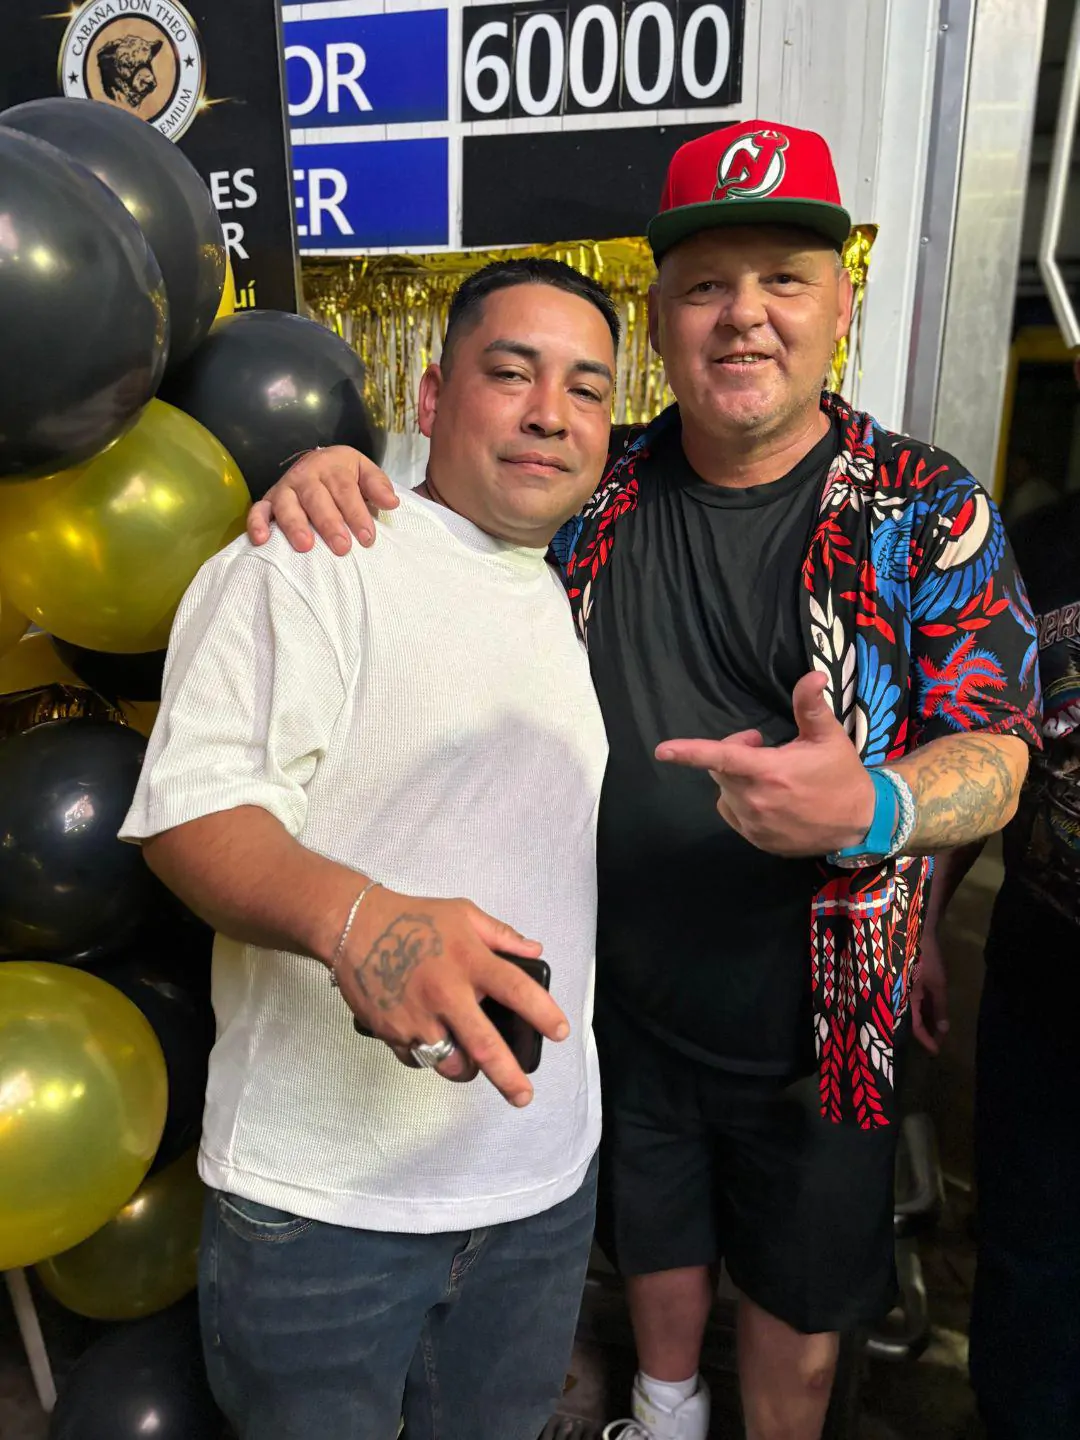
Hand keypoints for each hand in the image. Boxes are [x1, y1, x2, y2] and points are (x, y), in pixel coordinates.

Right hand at [246, 446, 397, 553]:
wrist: (317, 462)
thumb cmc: (345, 475)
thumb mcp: (364, 472)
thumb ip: (378, 486)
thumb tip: (391, 503)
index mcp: (331, 466)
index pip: (345, 490)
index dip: (356, 514)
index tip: (368, 538)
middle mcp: (305, 475)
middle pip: (317, 498)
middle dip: (329, 523)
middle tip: (342, 547)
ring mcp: (284, 488)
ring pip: (287, 505)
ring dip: (295, 525)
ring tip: (305, 546)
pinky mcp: (268, 501)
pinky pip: (258, 511)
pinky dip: (257, 524)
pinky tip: (261, 541)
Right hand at [338, 888, 568, 1107]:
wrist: (353, 927)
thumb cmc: (411, 917)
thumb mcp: (463, 913)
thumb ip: (501, 935)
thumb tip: (534, 950)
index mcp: (469, 960)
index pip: (516, 989)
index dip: (542, 1013)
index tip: (561, 1032)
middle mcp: (446, 993)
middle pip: (485, 1046)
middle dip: (509, 1077)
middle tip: (523, 1095)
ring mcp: (417, 1017)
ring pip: (450, 1063)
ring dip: (467, 1069)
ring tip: (474, 1063)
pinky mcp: (392, 1031)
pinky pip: (419, 1061)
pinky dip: (431, 1059)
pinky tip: (434, 1045)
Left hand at [654, 672, 875, 856]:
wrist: (860, 823)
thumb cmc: (842, 775)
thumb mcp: (829, 737)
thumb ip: (811, 706)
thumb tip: (813, 675)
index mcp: (770, 771)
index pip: (721, 757)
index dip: (690, 753)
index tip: (663, 751)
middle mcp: (756, 800)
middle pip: (721, 769)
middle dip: (734, 752)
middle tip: (762, 745)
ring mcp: (755, 824)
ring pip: (725, 791)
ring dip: (737, 778)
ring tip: (769, 774)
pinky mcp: (757, 840)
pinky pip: (732, 813)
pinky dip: (739, 801)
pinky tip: (766, 797)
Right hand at [911, 929, 949, 1054]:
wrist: (915, 932)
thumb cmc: (926, 959)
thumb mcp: (937, 985)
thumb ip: (939, 1007)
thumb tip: (943, 1029)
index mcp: (905, 999)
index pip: (915, 1027)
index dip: (926, 1040)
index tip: (936, 1052)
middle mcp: (899, 997)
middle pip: (911, 1021)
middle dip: (925, 1033)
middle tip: (937, 1043)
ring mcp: (901, 988)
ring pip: (911, 1011)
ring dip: (923, 1021)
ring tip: (935, 1030)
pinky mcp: (904, 981)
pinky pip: (912, 1001)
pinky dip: (921, 1009)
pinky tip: (929, 1011)